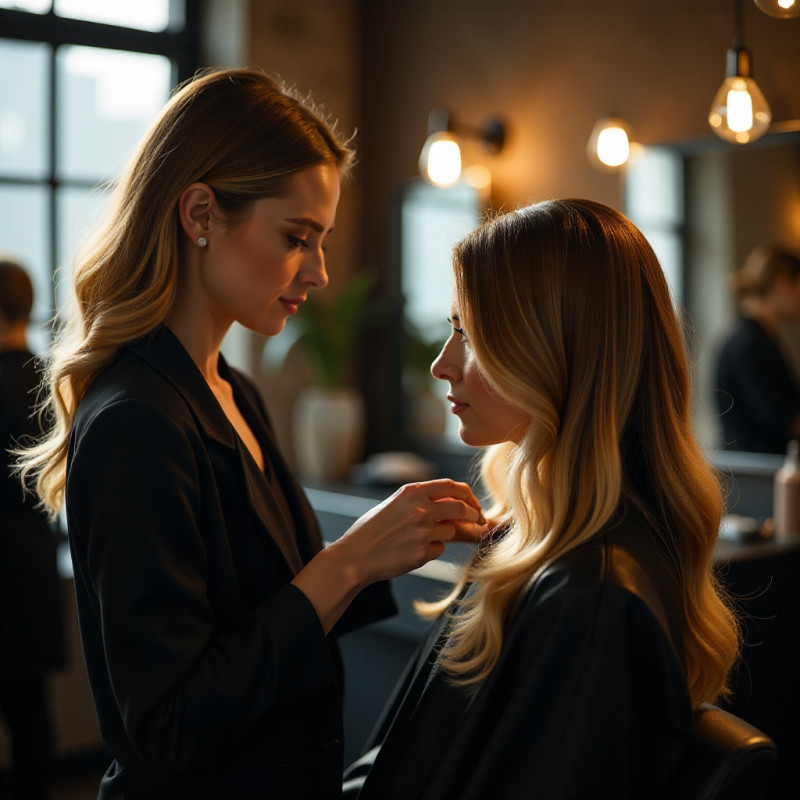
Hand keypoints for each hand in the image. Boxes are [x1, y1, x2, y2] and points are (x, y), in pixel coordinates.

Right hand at [329, 478, 484, 586]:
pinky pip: (439, 549)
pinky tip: (411, 551)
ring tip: (423, 539)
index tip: (473, 504)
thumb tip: (455, 505)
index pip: (452, 486)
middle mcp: (419, 508)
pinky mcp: (422, 552)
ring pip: (452, 530)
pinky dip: (432, 550)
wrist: (354, 557)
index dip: (468, 495)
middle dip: (474, 515)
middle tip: (477, 521)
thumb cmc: (372, 531)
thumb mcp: (394, 505)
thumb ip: (421, 502)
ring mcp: (422, 531)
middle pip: (461, 508)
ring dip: (446, 535)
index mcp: (411, 492)